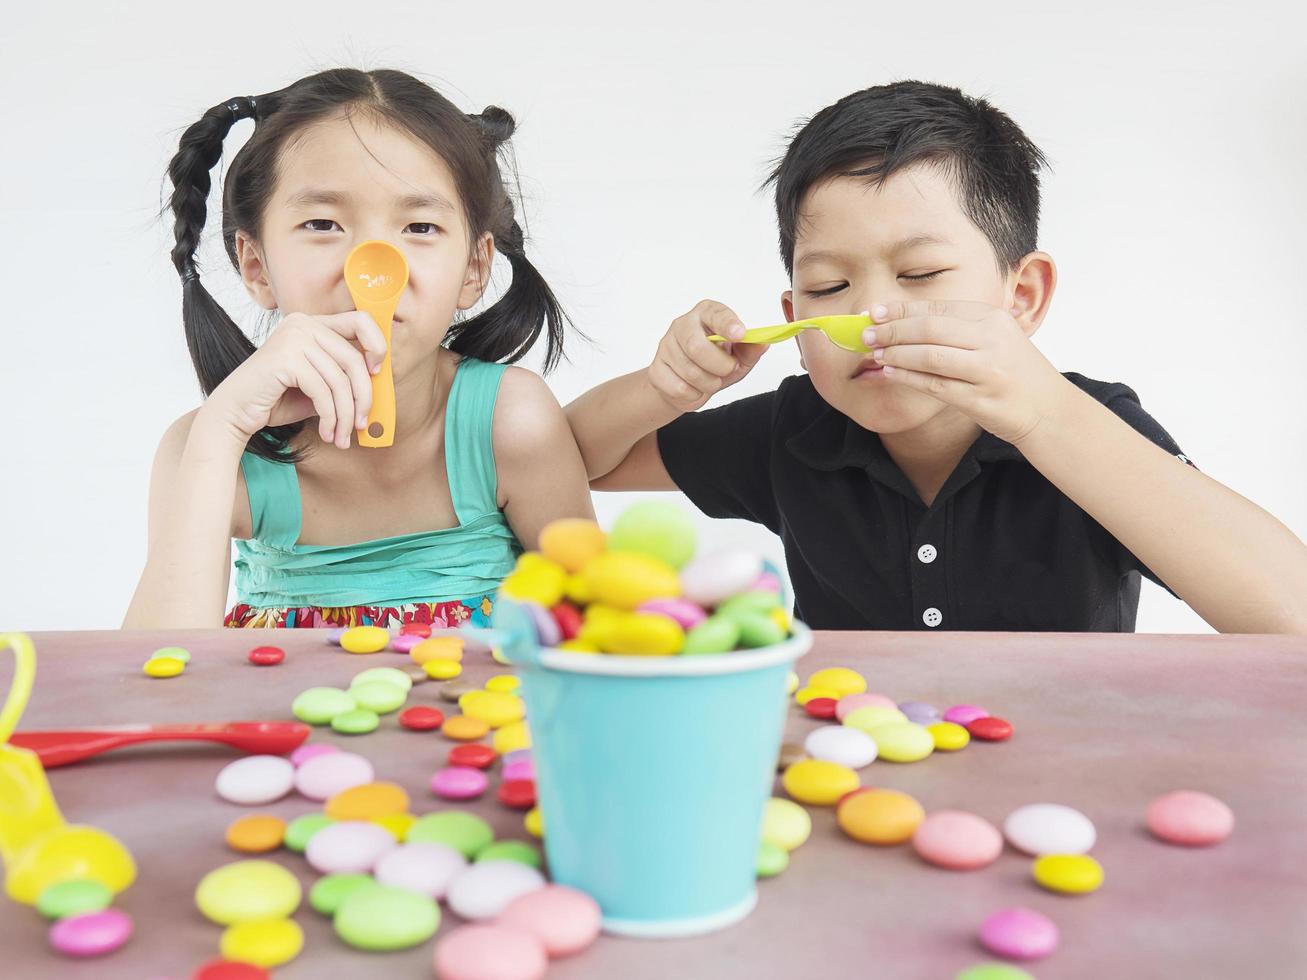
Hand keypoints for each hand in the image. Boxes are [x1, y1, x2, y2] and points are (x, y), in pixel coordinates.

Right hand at [200, 311, 389, 448]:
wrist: (235, 411)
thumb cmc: (278, 399)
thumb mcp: (319, 385)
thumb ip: (343, 378)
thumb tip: (379, 386)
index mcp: (312, 323)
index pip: (360, 321)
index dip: (377, 345)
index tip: (377, 373)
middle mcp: (303, 323)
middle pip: (354, 359)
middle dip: (363, 397)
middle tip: (361, 425)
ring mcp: (293, 338)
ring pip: (340, 380)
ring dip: (345, 415)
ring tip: (342, 437)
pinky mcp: (286, 357)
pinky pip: (323, 391)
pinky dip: (330, 417)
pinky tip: (328, 433)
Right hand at [648, 300, 767, 412]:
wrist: (687, 386)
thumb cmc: (715, 365)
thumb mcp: (739, 357)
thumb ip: (751, 350)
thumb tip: (762, 343)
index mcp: (706, 314)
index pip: (715, 313)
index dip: (727, 324)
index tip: (740, 334)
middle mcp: (682, 325)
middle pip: (696, 346)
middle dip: (719, 365)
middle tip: (728, 370)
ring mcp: (665, 346)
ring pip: (690, 372)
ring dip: (709, 384)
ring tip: (711, 381)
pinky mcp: (656, 369)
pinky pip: (679, 388)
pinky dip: (694, 395)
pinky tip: (694, 389)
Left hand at [865, 300, 1073, 444]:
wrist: (1050, 409)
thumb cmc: (1015, 373)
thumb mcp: (996, 339)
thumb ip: (960, 328)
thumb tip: (907, 322)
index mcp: (993, 319)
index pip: (938, 308)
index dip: (902, 309)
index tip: (875, 311)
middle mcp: (992, 341)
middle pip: (930, 328)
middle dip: (892, 329)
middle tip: (866, 333)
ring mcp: (987, 370)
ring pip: (930, 356)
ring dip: (896, 353)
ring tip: (874, 353)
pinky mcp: (980, 399)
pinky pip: (934, 385)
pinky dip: (907, 377)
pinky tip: (890, 372)